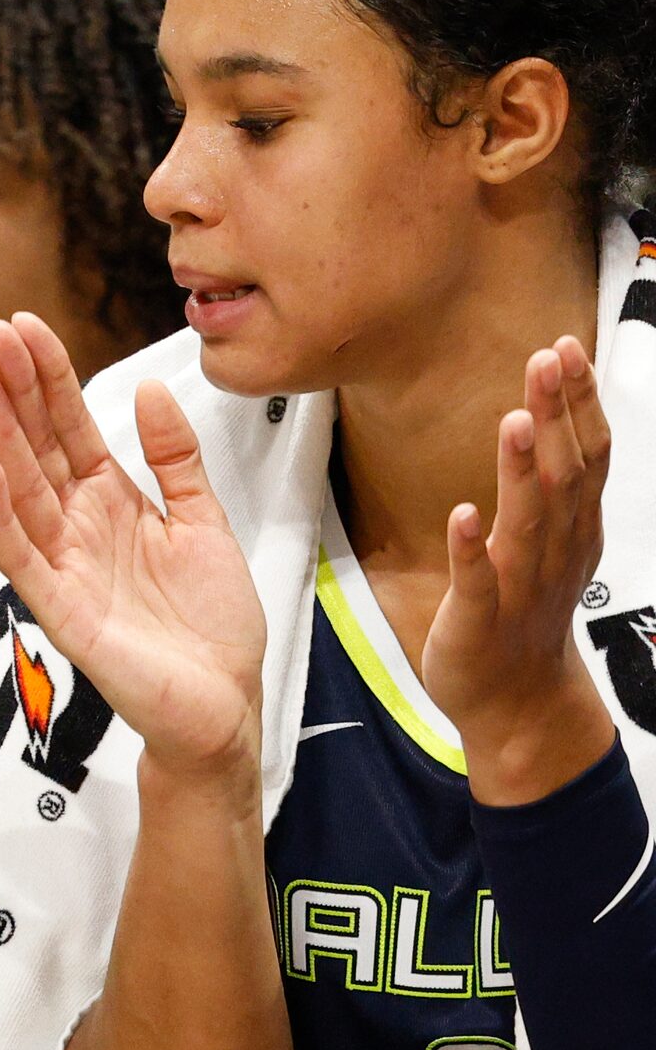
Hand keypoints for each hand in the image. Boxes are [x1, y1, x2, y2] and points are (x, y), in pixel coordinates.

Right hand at [0, 314, 267, 784]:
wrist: (223, 703)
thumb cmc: (211, 626)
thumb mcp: (205, 521)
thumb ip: (176, 458)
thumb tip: (149, 388)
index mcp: (112, 504)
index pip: (70, 428)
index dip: (49, 377)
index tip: (24, 326)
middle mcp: (79, 529)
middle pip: (38, 447)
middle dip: (14, 389)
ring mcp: (65, 568)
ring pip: (22, 489)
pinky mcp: (62, 610)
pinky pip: (23, 556)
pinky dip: (1, 514)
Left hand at [422, 336, 617, 804]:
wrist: (519, 700)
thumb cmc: (526, 614)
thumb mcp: (554, 541)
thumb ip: (553, 485)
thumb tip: (551, 414)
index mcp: (573, 529)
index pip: (587, 454)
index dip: (580, 401)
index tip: (566, 348)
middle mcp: (556, 551)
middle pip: (563, 473)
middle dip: (557, 415)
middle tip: (547, 358)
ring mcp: (520, 585)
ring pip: (527, 521)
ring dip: (520, 469)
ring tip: (513, 419)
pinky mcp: (479, 619)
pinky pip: (476, 582)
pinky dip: (471, 549)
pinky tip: (461, 514)